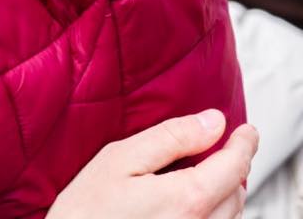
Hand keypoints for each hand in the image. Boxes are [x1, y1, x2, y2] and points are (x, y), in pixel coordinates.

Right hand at [47, 110, 258, 218]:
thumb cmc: (86, 210)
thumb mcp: (120, 160)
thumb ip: (171, 138)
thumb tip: (212, 122)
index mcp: (188, 199)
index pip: (234, 166)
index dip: (244, 144)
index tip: (246, 130)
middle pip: (236, 193)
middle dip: (234, 167)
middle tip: (223, 148)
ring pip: (230, 216)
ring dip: (225, 192)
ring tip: (208, 174)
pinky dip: (214, 213)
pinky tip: (190, 203)